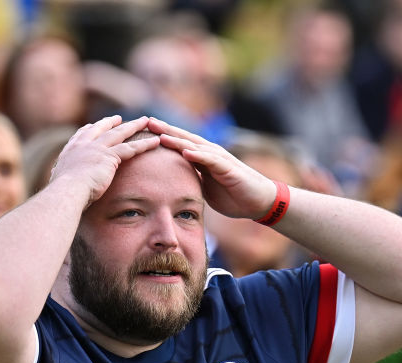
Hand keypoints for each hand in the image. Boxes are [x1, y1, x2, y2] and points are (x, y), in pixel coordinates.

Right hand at [48, 116, 159, 206]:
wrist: (67, 190)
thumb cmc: (63, 192)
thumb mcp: (61, 181)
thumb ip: (65, 179)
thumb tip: (62, 185)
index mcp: (71, 149)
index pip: (83, 134)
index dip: (91, 129)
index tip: (95, 124)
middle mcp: (84, 144)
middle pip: (102, 129)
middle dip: (112, 122)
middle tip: (120, 118)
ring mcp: (97, 148)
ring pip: (120, 134)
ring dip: (134, 127)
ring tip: (145, 121)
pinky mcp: (110, 156)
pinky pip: (131, 148)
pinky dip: (145, 144)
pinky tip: (156, 141)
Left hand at [148, 117, 276, 219]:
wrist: (259, 201)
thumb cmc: (234, 194)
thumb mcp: (206, 186)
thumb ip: (192, 179)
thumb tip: (173, 182)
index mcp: (203, 158)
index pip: (179, 143)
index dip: (162, 136)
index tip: (143, 131)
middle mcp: (210, 153)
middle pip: (184, 138)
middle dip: (165, 130)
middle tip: (146, 121)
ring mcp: (219, 159)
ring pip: (195, 146)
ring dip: (177, 139)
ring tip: (160, 134)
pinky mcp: (228, 168)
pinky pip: (211, 160)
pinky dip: (198, 155)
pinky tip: (185, 151)